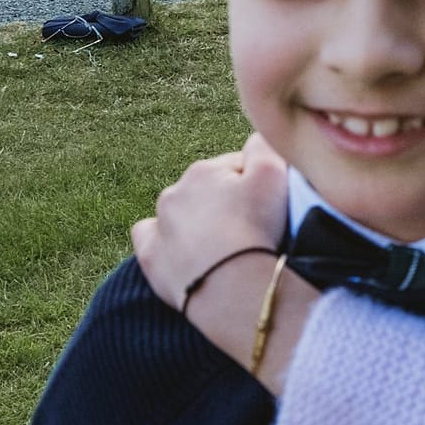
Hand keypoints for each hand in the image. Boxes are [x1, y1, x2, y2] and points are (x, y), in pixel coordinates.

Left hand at [133, 132, 289, 309]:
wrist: (231, 286)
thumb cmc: (257, 228)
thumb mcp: (274, 174)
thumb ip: (264, 145)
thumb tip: (256, 139)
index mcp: (204, 170)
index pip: (237, 167)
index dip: (258, 184)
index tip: (273, 205)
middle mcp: (174, 192)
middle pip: (209, 190)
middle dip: (227, 202)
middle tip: (254, 227)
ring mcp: (158, 225)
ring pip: (181, 213)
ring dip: (199, 221)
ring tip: (225, 244)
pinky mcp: (149, 256)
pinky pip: (152, 238)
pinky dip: (166, 240)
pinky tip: (185, 249)